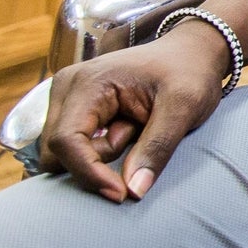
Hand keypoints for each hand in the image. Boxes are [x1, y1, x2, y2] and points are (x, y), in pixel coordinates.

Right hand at [38, 22, 233, 200]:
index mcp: (87, 82)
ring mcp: (66, 98)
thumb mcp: (184, 107)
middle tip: (137, 136)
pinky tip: (126, 128)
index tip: (122, 194)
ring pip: (63, 153)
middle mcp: (66, 88)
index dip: (89, 173)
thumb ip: (157, 148)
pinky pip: (74, 147)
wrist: (191, 52)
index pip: (65, 141)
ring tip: (135, 128)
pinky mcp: (73, 109)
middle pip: (56, 152)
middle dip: (96, 161)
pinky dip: (100, 148)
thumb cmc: (189, 73)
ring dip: (99, 154)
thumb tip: (133, 192)